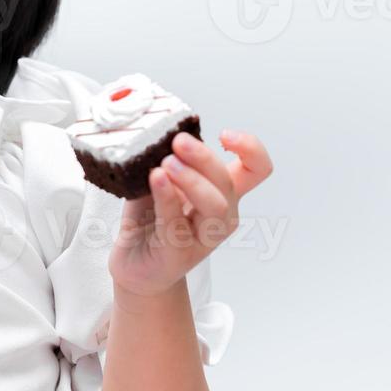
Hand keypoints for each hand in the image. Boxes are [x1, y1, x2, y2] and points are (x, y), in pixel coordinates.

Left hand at [108, 129, 272, 297]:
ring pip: (214, 205)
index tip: (224, 134)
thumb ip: (169, 155)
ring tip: (166, 164)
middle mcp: (221, 214)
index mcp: (223, 190)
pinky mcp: (179, 253)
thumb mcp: (163, 178)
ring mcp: (204, 237)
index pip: (257, 168)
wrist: (133, 262)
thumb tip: (162, 128)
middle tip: (178, 142)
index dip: (251, 148)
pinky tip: (156, 179)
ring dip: (192, 179)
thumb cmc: (151, 217)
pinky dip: (167, 198)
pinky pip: (177, 223)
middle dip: (204, 158)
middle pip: (228, 182)